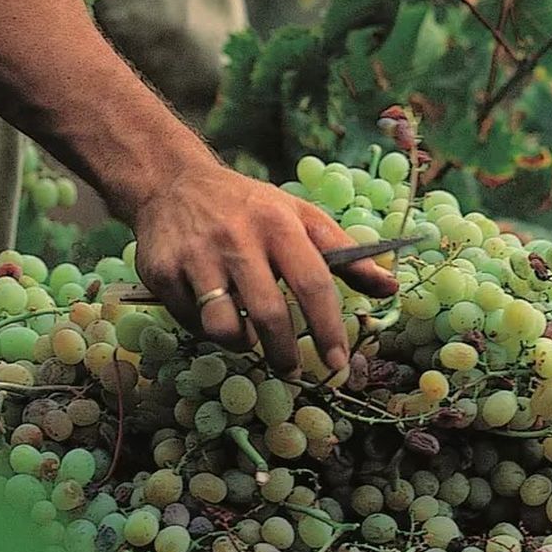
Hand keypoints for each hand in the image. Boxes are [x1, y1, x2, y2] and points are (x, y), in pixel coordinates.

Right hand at [131, 163, 398, 376]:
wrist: (172, 182)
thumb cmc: (248, 207)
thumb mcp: (298, 216)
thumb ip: (345, 254)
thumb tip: (390, 288)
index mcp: (278, 222)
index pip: (312, 283)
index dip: (329, 328)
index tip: (338, 362)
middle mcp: (236, 238)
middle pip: (269, 314)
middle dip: (284, 354)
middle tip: (292, 370)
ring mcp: (196, 256)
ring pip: (224, 327)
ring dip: (242, 343)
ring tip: (248, 336)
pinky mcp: (161, 271)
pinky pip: (190, 322)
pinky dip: (206, 328)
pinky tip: (211, 310)